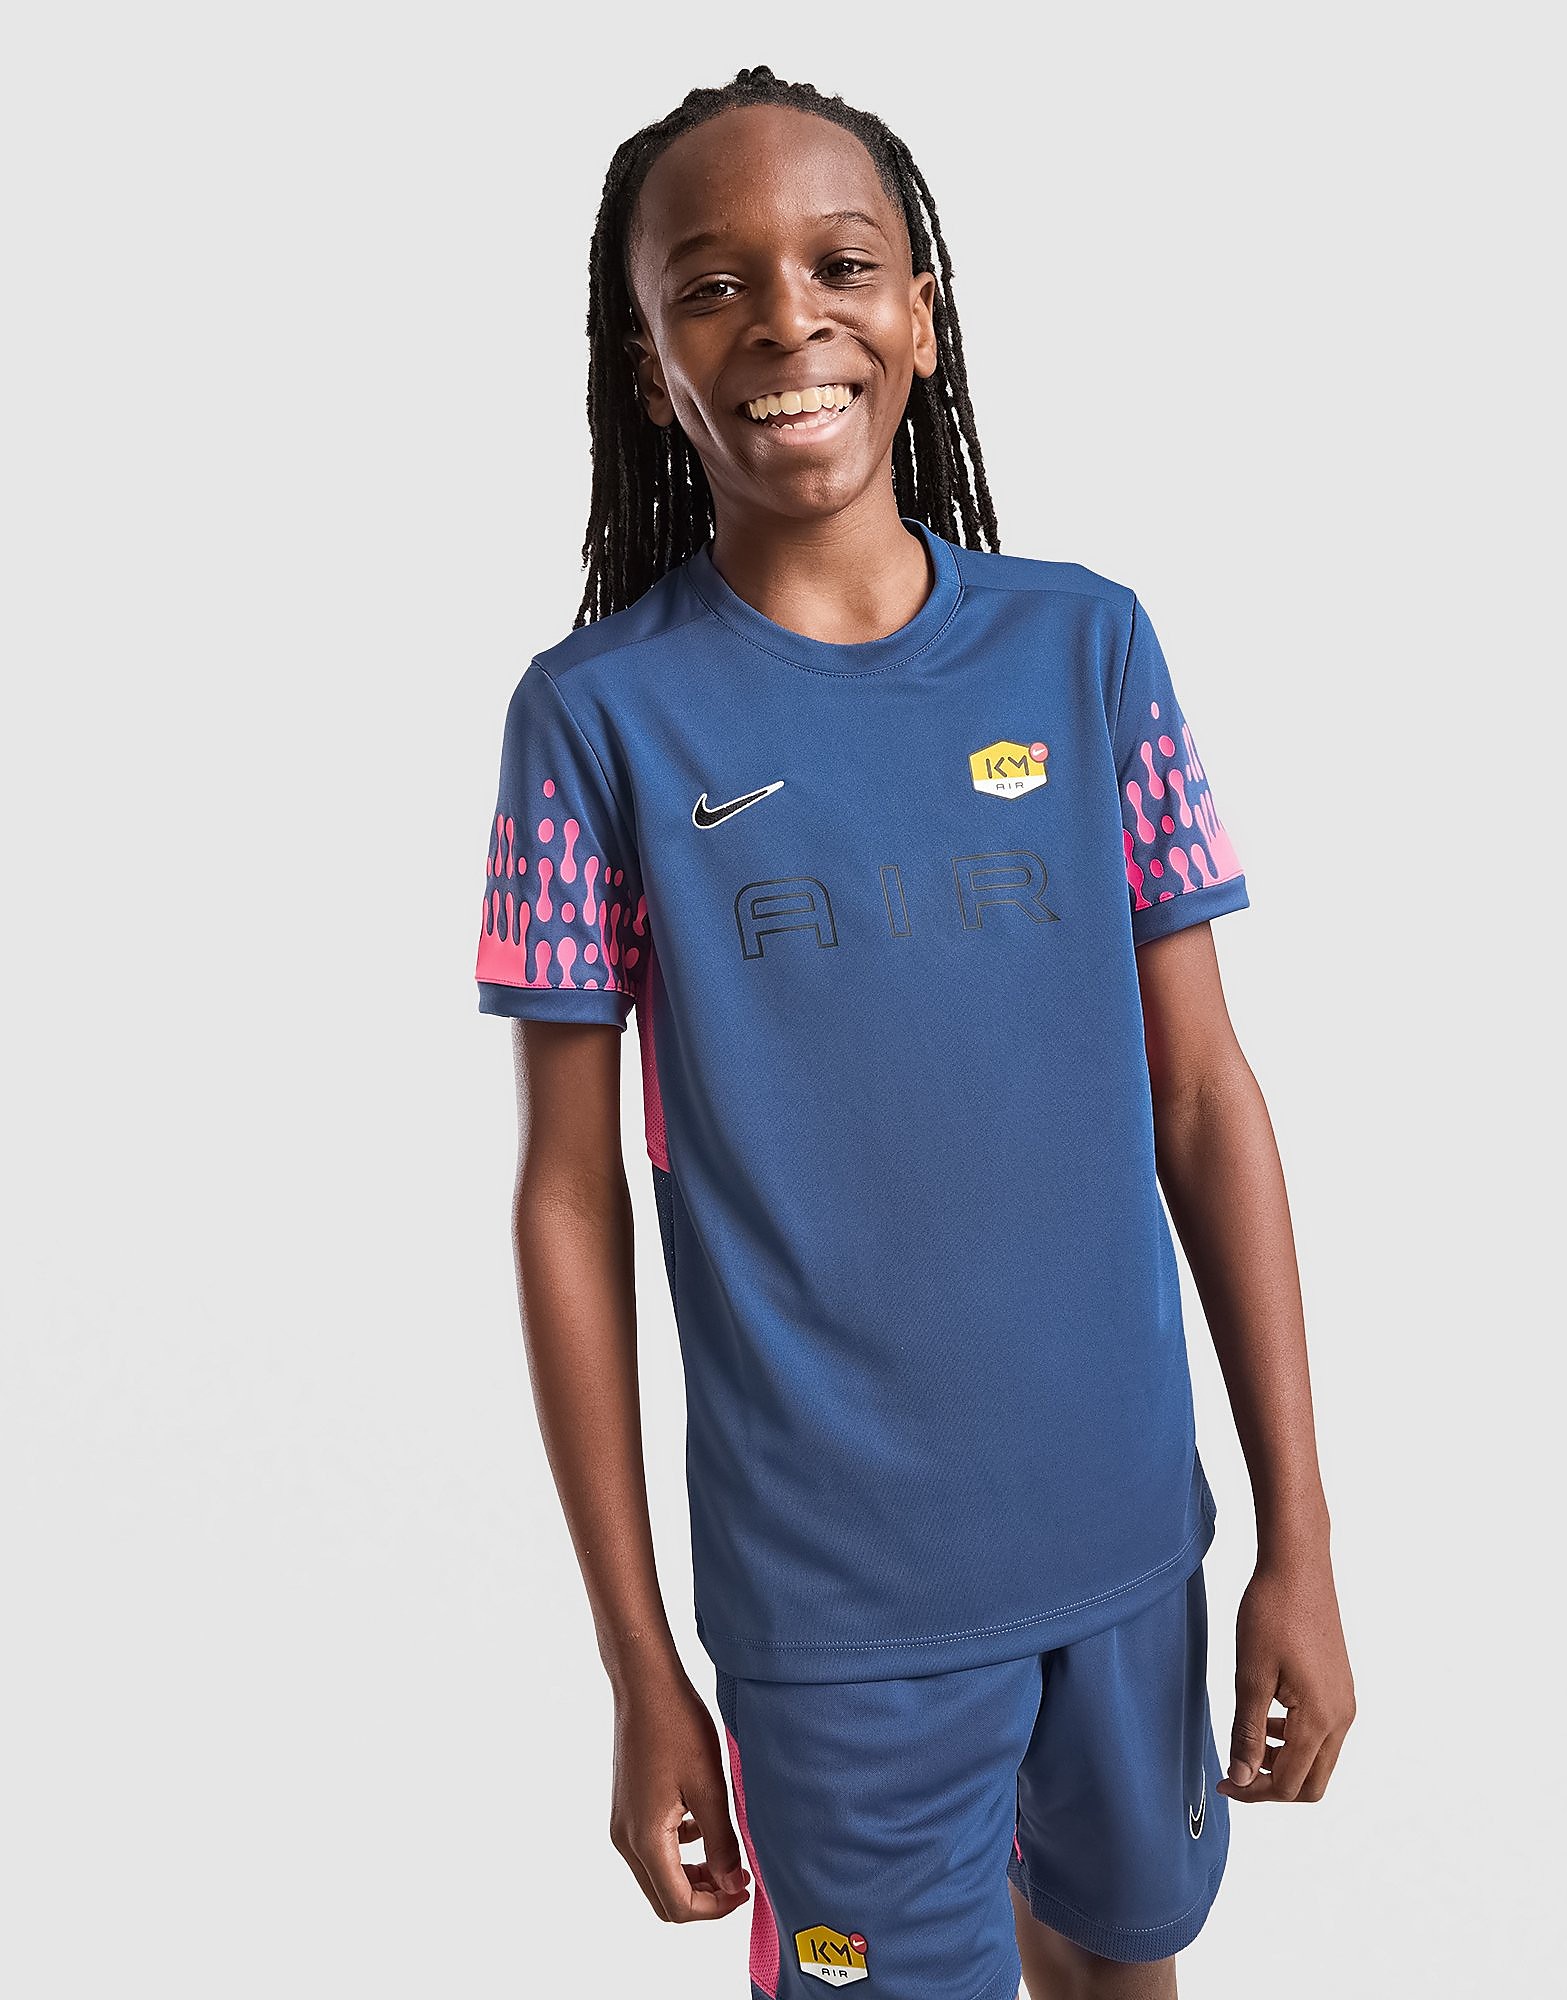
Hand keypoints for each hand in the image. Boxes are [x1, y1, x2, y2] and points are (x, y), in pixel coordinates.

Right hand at [608, 1662, 752, 1921]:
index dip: (716, 1908)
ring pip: (657, 1875)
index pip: (678, 1904)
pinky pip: (652, 1848)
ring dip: (692, 1876)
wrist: (645, 1685)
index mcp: (645, 1839)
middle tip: (738, 1879)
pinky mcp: (628, 1807)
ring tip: (727, 1855)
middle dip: (703, 1897)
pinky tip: (703, 1826)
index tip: (746, 1889)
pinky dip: (679, 1852)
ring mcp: (623, 1822)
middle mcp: (626, 1838)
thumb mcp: (710, 1787)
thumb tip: (732, 1885)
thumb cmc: (677, 1727)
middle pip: (663, 1897)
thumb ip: (721, 1843)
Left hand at [1217, 1546, 1355, 1802]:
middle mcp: (1342, 1717)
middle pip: (1312, 1783)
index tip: (1224, 1783)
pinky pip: (1322, 1735)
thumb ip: (1247, 1732)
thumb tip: (1242, 1779)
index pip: (1290, 1784)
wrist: (1298, 1567)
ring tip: (1247, 1741)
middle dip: (1273, 1787)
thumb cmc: (1271, 1613)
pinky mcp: (1341, 1689)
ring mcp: (1345, 1703)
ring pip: (1318, 1761)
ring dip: (1283, 1763)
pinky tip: (1266, 1717)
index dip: (1254, 1792)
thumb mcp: (1250, 1675)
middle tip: (1236, 1773)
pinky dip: (1294, 1741)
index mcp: (1320, 1718)